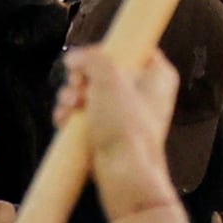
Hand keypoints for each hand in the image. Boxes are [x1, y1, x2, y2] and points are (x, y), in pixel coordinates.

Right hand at [78, 40, 184, 209]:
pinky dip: (72, 117)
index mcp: (157, 74)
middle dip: (81, 79)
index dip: (106, 50)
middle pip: (104, 71)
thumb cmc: (126, 127)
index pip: (132, 46)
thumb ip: (91, 58)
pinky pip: (85, 117)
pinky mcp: (109, 134)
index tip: (90, 59)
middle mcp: (144, 93)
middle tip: (77, 88)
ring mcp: (126, 115)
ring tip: (69, 108)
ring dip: (72, 98)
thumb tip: (75, 57)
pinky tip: (64, 121)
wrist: (124, 176)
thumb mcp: (109, 78)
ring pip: (90, 94)